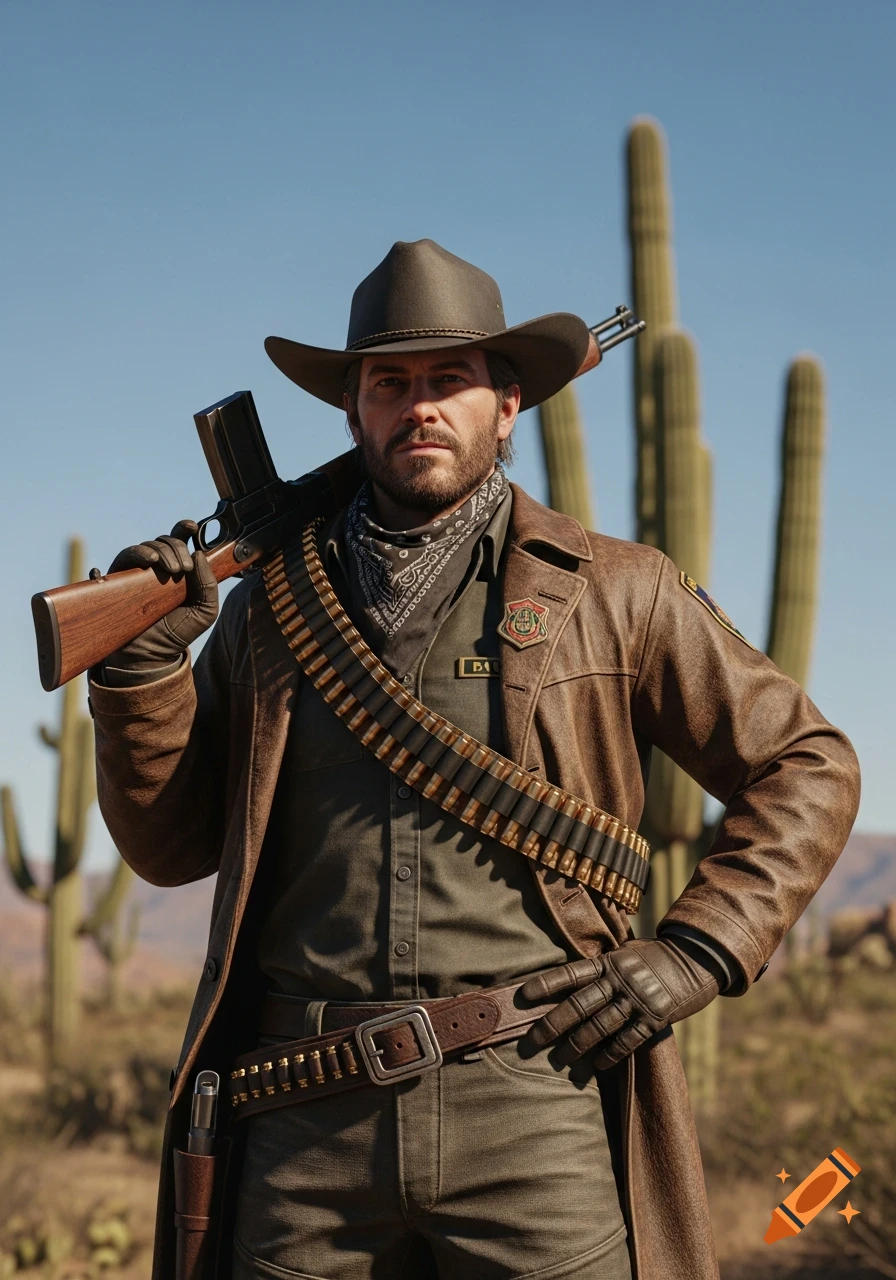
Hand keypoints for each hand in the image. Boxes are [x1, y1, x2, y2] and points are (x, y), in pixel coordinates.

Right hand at [104, 519, 218, 670]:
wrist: (151, 654)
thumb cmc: (178, 632)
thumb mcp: (205, 611)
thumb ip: (209, 584)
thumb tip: (199, 554)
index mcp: (180, 570)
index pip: (181, 542)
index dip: (185, 529)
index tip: (193, 527)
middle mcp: (159, 567)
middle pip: (166, 541)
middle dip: (176, 548)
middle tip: (181, 569)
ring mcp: (139, 572)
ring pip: (147, 547)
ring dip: (158, 552)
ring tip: (166, 569)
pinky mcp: (120, 579)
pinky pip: (124, 558)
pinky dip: (135, 555)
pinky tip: (148, 562)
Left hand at [519, 937, 725, 1069]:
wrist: (697, 958)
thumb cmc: (657, 956)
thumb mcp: (629, 953)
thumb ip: (606, 967)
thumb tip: (577, 980)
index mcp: (610, 962)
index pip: (571, 973)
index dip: (546, 984)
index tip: (523, 996)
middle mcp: (620, 980)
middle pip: (579, 1004)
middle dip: (553, 1024)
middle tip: (531, 1041)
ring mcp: (637, 999)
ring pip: (600, 1026)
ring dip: (578, 1045)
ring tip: (560, 1060)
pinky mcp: (655, 1017)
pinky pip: (628, 1040)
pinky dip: (611, 1054)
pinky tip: (597, 1065)